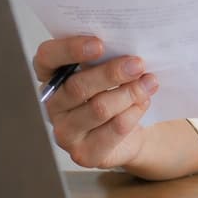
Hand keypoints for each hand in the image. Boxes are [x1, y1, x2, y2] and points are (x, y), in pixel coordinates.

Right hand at [34, 35, 157, 170]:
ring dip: (129, 93)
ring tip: (149, 82)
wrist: (131, 127)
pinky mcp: (83, 153)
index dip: (70, 49)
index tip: (99, 44)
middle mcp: (53, 105)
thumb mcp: (109, 67)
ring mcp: (65, 132)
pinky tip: (143, 103)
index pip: (47, 58)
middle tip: (137, 64)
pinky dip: (133, 113)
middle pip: (77, 87)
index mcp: (52, 76)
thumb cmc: (114, 89)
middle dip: (111, 73)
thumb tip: (130, 47)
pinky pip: (113, 130)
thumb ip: (110, 55)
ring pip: (99, 109)